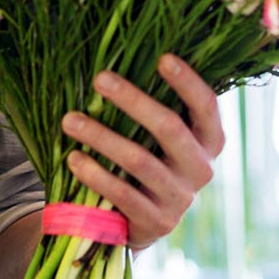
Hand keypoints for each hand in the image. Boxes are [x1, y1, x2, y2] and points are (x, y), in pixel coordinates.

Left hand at [60, 55, 224, 249]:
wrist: (144, 221)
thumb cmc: (150, 159)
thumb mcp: (162, 137)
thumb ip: (156, 107)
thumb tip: (122, 57)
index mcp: (209, 140)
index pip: (206, 105)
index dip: (187, 81)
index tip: (162, 57)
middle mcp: (201, 168)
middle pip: (169, 128)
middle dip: (133, 100)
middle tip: (99, 78)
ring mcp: (181, 198)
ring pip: (139, 160)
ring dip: (101, 136)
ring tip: (69, 120)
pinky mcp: (157, 221)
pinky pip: (123, 193)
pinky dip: (95, 174)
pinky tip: (73, 158)